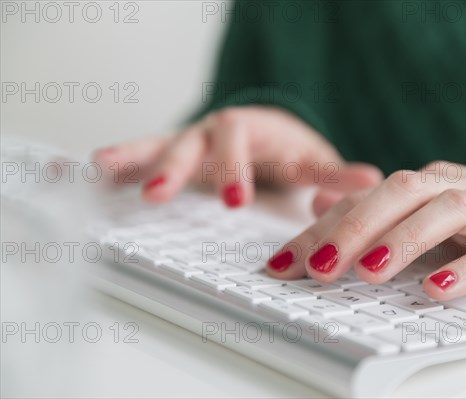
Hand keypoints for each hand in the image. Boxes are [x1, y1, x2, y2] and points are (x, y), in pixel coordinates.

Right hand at [93, 106, 382, 206]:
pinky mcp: (171, 158)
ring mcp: (189, 144)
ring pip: (156, 145)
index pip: (239, 141)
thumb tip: (368, 181)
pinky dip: (114, 164)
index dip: (234, 169)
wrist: (265, 134)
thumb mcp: (311, 161)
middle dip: (174, 167)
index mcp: (250, 130)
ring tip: (98, 169)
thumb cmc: (286, 149)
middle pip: (190, 141)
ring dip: (131, 158)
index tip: (235, 201)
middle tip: (161, 195)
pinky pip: (138, 158)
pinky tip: (84, 174)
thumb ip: (335, 174)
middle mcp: (214, 133)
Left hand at [266, 161, 465, 299]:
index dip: (319, 230)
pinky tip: (440, 289)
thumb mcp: (431, 209)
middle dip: (352, 229)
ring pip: (443, 212)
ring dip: (403, 241)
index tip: (280, 262)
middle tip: (315, 266)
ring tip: (368, 272)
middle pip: (397, 195)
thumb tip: (320, 203)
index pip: (363, 201)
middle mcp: (454, 187)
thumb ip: (378, 209)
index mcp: (425, 185)